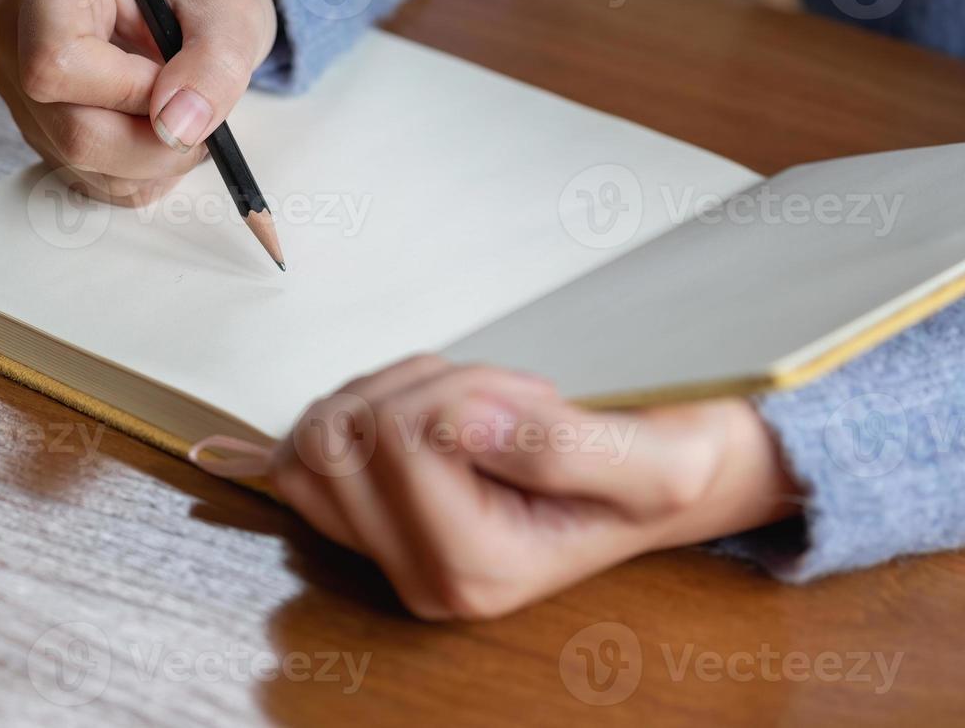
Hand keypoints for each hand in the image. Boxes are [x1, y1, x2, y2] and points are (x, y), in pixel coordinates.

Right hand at [0, 0, 276, 204]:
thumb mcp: (233, 12)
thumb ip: (215, 66)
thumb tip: (177, 128)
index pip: (56, 65)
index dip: (130, 93)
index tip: (178, 80)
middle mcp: (14, 27)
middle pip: (72, 129)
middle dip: (152, 142)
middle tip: (198, 114)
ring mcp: (17, 82)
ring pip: (80, 162)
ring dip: (150, 161)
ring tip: (180, 114)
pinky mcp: (35, 125)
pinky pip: (86, 179)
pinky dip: (137, 172)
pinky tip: (156, 129)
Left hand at [268, 357, 800, 619]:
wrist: (651, 487)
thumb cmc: (653, 474)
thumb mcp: (654, 464)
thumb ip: (563, 448)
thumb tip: (455, 423)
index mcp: (475, 571)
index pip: (396, 437)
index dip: (456, 388)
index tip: (530, 400)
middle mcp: (417, 577)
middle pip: (335, 441)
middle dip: (412, 387)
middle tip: (494, 396)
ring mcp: (385, 555)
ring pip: (312, 443)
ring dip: (387, 391)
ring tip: (470, 401)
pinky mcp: (370, 526)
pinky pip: (311, 453)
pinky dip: (365, 404)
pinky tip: (434, 408)